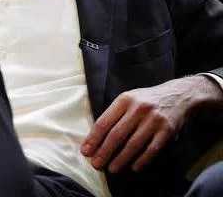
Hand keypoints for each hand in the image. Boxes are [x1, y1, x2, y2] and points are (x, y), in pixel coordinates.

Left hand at [81, 75, 222, 173]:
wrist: (178, 95)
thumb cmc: (146, 100)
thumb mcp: (129, 99)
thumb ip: (115, 114)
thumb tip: (97, 137)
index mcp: (124, 100)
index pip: (104, 121)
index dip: (94, 138)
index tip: (86, 151)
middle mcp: (138, 108)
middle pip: (117, 134)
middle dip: (104, 151)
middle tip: (96, 164)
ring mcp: (153, 120)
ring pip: (133, 144)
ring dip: (121, 159)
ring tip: (112, 169)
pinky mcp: (167, 130)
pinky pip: (152, 149)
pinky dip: (142, 160)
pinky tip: (133, 168)